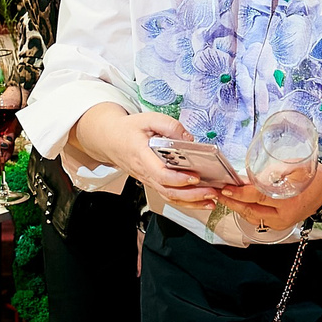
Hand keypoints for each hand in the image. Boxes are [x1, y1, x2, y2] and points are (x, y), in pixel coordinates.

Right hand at [71, 103, 213, 206]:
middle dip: (191, 194)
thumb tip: (189, 139)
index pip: (160, 173)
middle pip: (168, 190)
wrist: (110, 139)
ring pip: (169, 197)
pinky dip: (186, 202)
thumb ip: (169, 125)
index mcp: (141, 155)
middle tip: (211, 191)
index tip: (194, 176)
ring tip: (211, 200)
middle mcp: (144, 172)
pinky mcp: (153, 182)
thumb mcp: (148, 119)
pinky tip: (201, 201)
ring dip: (191, 202)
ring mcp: (148, 180)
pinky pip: (169, 196)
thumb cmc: (129, 129)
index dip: (178, 178)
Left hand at [215, 161, 321, 235]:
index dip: (239, 192)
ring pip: (251, 217)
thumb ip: (270, 172)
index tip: (226, 187)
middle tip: (217, 192)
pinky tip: (237, 202)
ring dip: (236, 207)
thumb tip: (245, 175)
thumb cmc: (313, 177)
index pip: (257, 197)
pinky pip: (257, 220)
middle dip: (231, 201)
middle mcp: (284, 215)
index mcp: (288, 200)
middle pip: (250, 211)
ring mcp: (281, 223)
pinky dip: (245, 211)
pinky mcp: (279, 225)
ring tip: (223, 197)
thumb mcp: (294, 167)